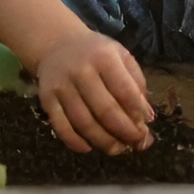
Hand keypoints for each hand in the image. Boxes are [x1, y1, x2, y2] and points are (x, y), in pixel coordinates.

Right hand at [33, 28, 154, 153]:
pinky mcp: (46, 99)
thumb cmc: (95, 52)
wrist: (56, 43)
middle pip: (106, 111)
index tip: (145, 126)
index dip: (137, 114)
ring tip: (118, 149)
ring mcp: (62, 86)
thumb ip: (137, 83)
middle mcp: (81, 71)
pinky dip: (76, 142)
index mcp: (104, 57)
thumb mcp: (121, 56)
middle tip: (136, 143)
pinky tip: (89, 147)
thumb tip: (146, 117)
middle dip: (125, 132)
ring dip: (104, 142)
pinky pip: (61, 127)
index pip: (125, 91)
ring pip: (84, 123)